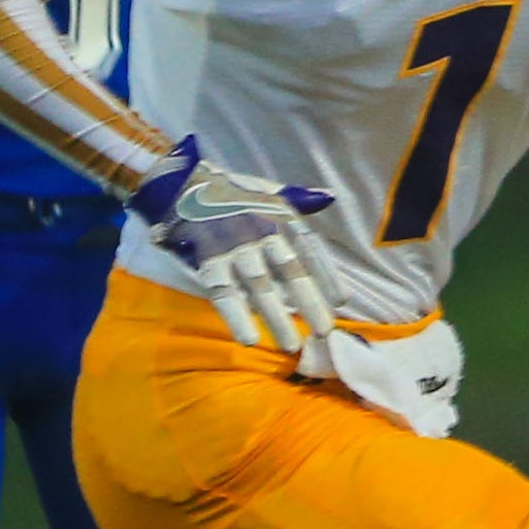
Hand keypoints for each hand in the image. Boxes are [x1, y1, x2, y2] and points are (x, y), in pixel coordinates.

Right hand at [129, 135, 344, 351]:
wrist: (186, 182)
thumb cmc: (235, 193)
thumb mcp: (271, 190)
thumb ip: (301, 199)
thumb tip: (326, 197)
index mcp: (281, 214)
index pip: (311, 249)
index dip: (328, 276)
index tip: (342, 303)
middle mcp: (262, 230)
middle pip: (291, 271)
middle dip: (309, 303)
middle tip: (324, 332)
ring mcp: (236, 246)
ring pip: (260, 286)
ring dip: (277, 317)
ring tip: (291, 346)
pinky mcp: (209, 259)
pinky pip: (224, 292)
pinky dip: (236, 316)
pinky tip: (248, 339)